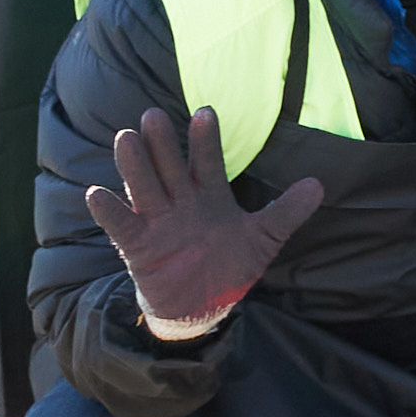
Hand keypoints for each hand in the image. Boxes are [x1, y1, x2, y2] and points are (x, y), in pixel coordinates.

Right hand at [84, 105, 327, 329]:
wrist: (203, 305)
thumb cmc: (230, 264)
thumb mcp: (264, 238)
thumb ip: (286, 213)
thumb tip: (318, 185)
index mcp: (210, 195)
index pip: (207, 162)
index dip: (205, 139)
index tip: (205, 112)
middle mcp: (181, 202)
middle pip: (169, 167)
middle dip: (162, 143)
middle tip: (153, 115)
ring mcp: (157, 222)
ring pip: (144, 188)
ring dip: (134, 165)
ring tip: (126, 138)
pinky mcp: (138, 246)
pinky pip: (121, 226)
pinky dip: (109, 211)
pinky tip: (96, 193)